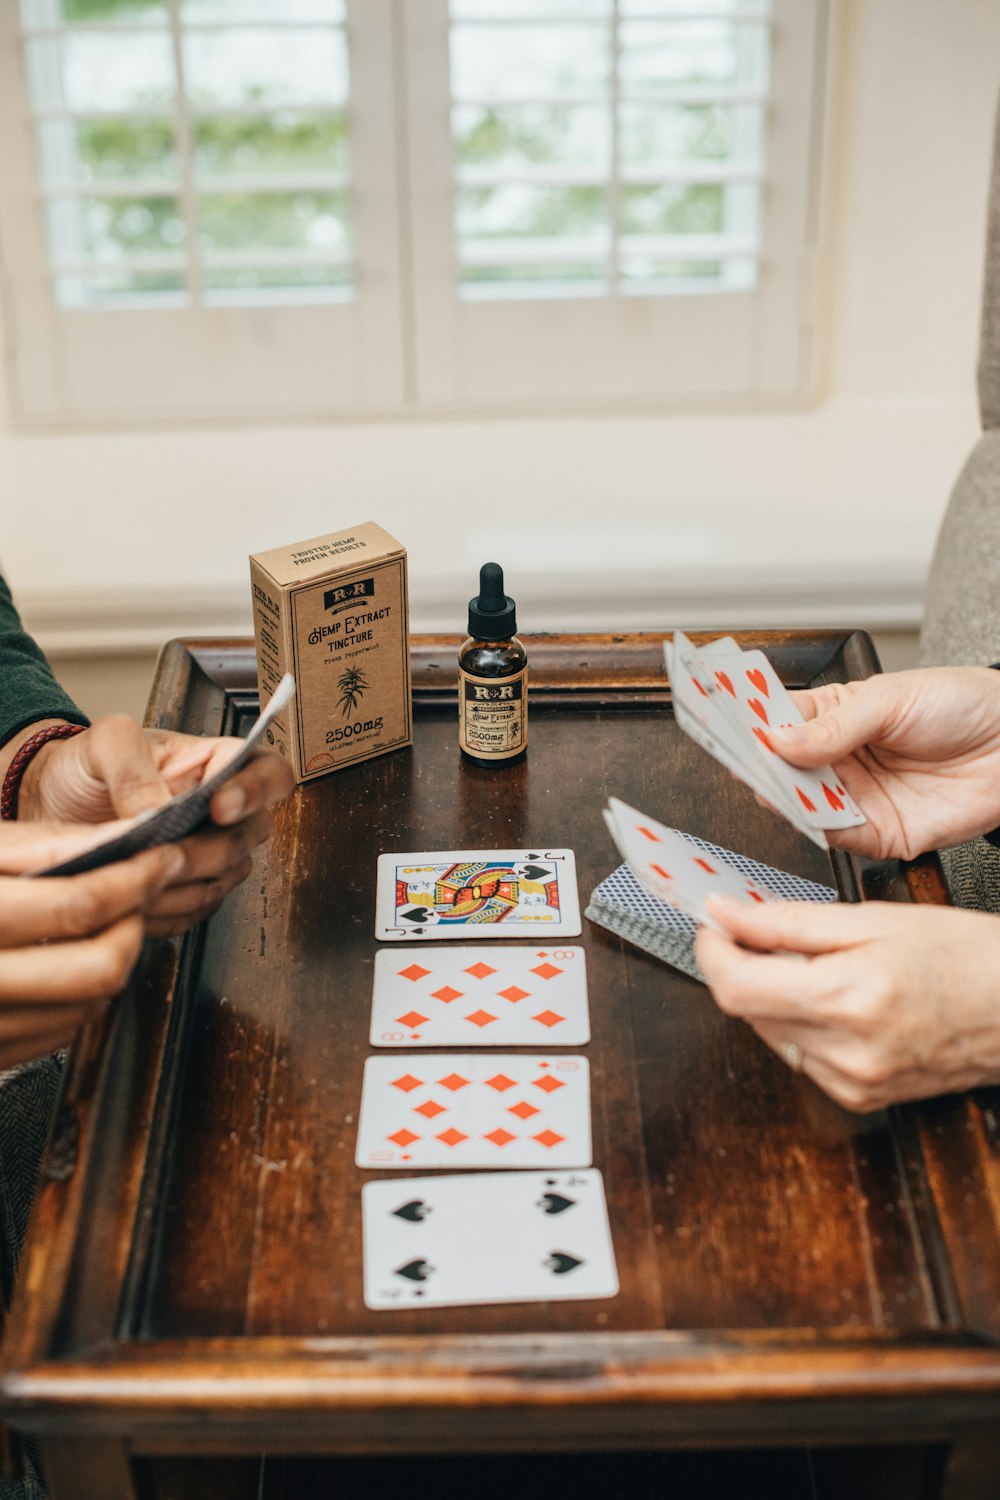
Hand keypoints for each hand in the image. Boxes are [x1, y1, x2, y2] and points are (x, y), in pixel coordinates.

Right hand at [0, 823, 182, 1070]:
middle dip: (135, 925)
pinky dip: (84, 997)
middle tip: (142, 893)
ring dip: (116, 960)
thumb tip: (114, 842)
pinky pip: (62, 1033)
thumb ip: (34, 845)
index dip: (135, 878)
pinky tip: (70, 962)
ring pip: (90, 1004)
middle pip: (99, 966)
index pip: (79, 904)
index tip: (160, 856)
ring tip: (109, 923)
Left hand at [18, 716, 294, 935]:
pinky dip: (168, 910)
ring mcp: (211, 853)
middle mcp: (225, 809)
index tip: (219, 807)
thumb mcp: (103, 745)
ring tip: (137, 879)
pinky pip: (196, 909)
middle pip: (250, 834)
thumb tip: (158, 812)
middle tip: (164, 853)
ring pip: (226, 877)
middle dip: (208, 848)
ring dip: (185, 884)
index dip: (257, 791)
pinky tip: (133, 901)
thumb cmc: (86, 766)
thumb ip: (133, 768)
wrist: (51, 806)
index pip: (270, 772)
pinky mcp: (189, 890)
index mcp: (218, 762)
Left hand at [695, 894, 999, 1111]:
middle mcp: (846, 1052)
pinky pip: (801, 1056)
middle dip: (742, 969)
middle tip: (762, 936)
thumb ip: (785, 921)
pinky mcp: (858, 1097)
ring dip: (772, 998)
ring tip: (818, 968)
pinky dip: (802, 1024)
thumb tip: (724, 914)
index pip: (736, 989)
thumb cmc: (959, 955)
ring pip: (770, 1034)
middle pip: (746, 1012)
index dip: (711, 954)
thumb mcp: (870, 918)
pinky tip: (837, 1002)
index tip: (713, 927)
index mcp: (847, 998)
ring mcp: (851, 1082)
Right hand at [769, 667, 999, 858]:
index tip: (723, 725)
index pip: (776, 723)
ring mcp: (855, 798)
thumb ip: (835, 724)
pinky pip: (838, 838)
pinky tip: (812, 814)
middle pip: (782, 771)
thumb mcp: (892, 699)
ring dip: (787, 801)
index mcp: (832, 718)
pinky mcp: (878, 834)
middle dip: (762, 769)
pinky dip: (821, 830)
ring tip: (775, 787)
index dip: (749, 726)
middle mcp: (837, 761)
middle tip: (746, 763)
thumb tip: (780, 738)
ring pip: (803, 806)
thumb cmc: (961, 704)